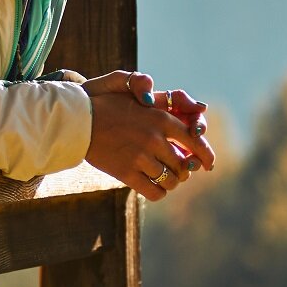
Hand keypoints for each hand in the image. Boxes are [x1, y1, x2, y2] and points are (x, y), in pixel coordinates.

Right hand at [81, 71, 210, 199]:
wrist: (78, 121)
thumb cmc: (108, 104)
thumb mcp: (139, 94)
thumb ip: (166, 99)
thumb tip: (199, 108)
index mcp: (160, 119)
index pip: (195, 141)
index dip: (206, 155)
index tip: (209, 164)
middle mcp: (154, 139)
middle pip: (184, 164)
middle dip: (185, 170)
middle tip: (180, 170)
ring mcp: (140, 158)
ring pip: (172, 180)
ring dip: (172, 181)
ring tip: (166, 177)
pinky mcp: (126, 174)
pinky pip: (155, 191)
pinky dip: (160, 192)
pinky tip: (156, 187)